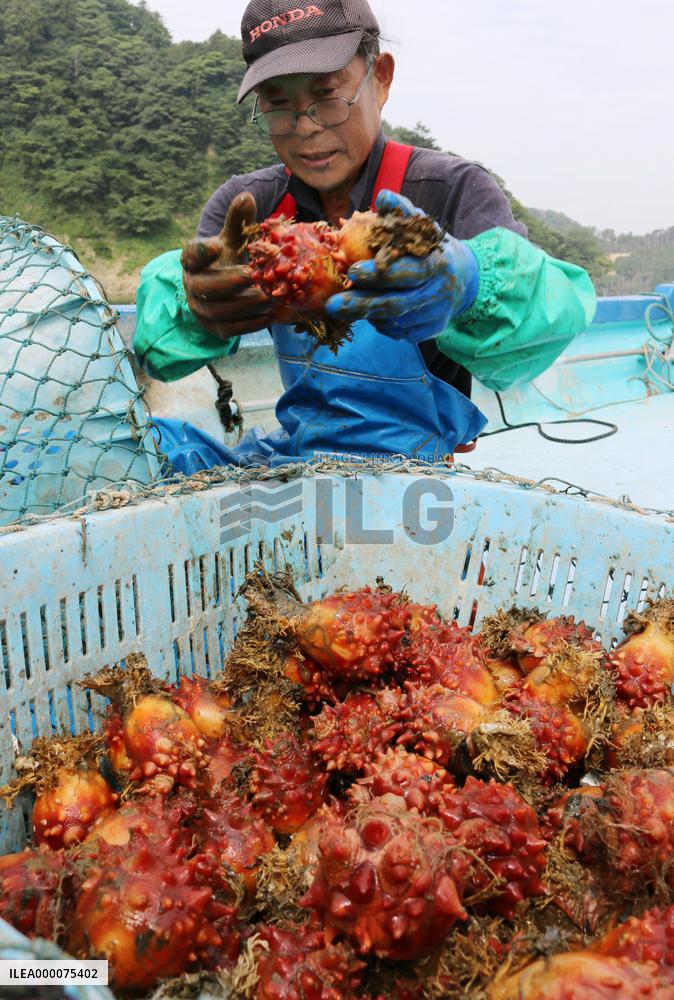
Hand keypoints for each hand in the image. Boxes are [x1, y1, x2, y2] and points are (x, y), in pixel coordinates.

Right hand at [181, 192, 274, 339]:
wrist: (224, 290)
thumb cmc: (228, 259)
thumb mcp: (233, 239)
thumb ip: (238, 220)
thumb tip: (246, 197)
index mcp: (192, 261)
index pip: (191, 255)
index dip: (201, 251)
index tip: (217, 243)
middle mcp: (192, 286)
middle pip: (205, 287)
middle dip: (230, 281)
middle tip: (254, 275)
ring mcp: (202, 310)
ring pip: (219, 311)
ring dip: (245, 304)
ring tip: (268, 296)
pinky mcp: (216, 329)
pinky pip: (231, 329)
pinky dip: (251, 323)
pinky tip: (270, 315)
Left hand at [325, 190, 478, 343]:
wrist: (465, 278)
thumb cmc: (432, 248)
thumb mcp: (422, 226)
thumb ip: (402, 212)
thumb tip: (383, 196)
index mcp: (437, 265)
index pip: (408, 272)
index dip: (380, 274)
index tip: (352, 271)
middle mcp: (438, 294)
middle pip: (396, 304)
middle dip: (362, 305)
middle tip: (333, 303)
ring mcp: (434, 315)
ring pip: (393, 321)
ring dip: (366, 314)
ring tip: (342, 306)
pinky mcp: (429, 331)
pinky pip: (398, 331)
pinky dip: (378, 323)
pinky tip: (366, 313)